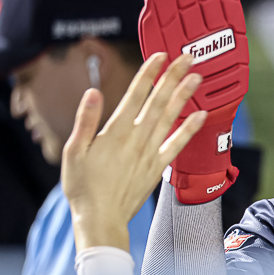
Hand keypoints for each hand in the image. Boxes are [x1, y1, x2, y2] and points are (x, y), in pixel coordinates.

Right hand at [62, 53, 205, 250]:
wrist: (101, 218)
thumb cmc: (82, 187)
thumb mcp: (73, 152)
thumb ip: (85, 120)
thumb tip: (93, 92)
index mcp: (114, 132)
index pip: (135, 95)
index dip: (149, 73)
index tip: (160, 56)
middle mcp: (136, 139)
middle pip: (158, 101)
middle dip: (173, 76)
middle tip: (188, 57)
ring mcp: (150, 153)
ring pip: (170, 118)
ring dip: (184, 96)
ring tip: (197, 77)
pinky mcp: (158, 167)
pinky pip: (177, 144)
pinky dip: (190, 128)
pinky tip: (201, 115)